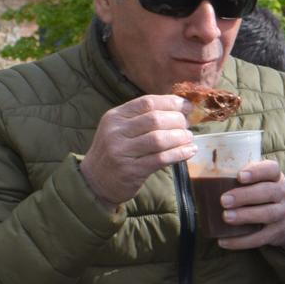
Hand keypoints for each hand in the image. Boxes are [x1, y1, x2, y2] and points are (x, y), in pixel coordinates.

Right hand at [80, 95, 195, 207]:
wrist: (94, 181)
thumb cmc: (115, 152)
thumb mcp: (120, 129)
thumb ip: (142, 118)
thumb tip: (178, 108)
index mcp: (115, 117)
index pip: (147, 102)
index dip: (171, 102)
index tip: (187, 106)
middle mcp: (116, 132)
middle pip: (155, 119)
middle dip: (177, 121)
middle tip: (187, 125)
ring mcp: (121, 152)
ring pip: (159, 139)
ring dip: (180, 137)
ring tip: (189, 138)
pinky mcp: (131, 171)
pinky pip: (161, 159)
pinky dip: (179, 153)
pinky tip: (189, 151)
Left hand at [215, 159, 284, 252]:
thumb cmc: (268, 195)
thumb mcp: (264, 181)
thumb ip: (244, 177)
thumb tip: (207, 175)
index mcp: (276, 177)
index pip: (271, 169)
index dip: (256, 172)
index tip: (239, 176)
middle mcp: (282, 194)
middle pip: (267, 192)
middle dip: (245, 196)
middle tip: (224, 200)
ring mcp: (282, 214)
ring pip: (266, 214)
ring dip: (245, 216)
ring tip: (226, 217)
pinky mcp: (277, 233)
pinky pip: (259, 238)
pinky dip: (241, 241)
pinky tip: (224, 241)